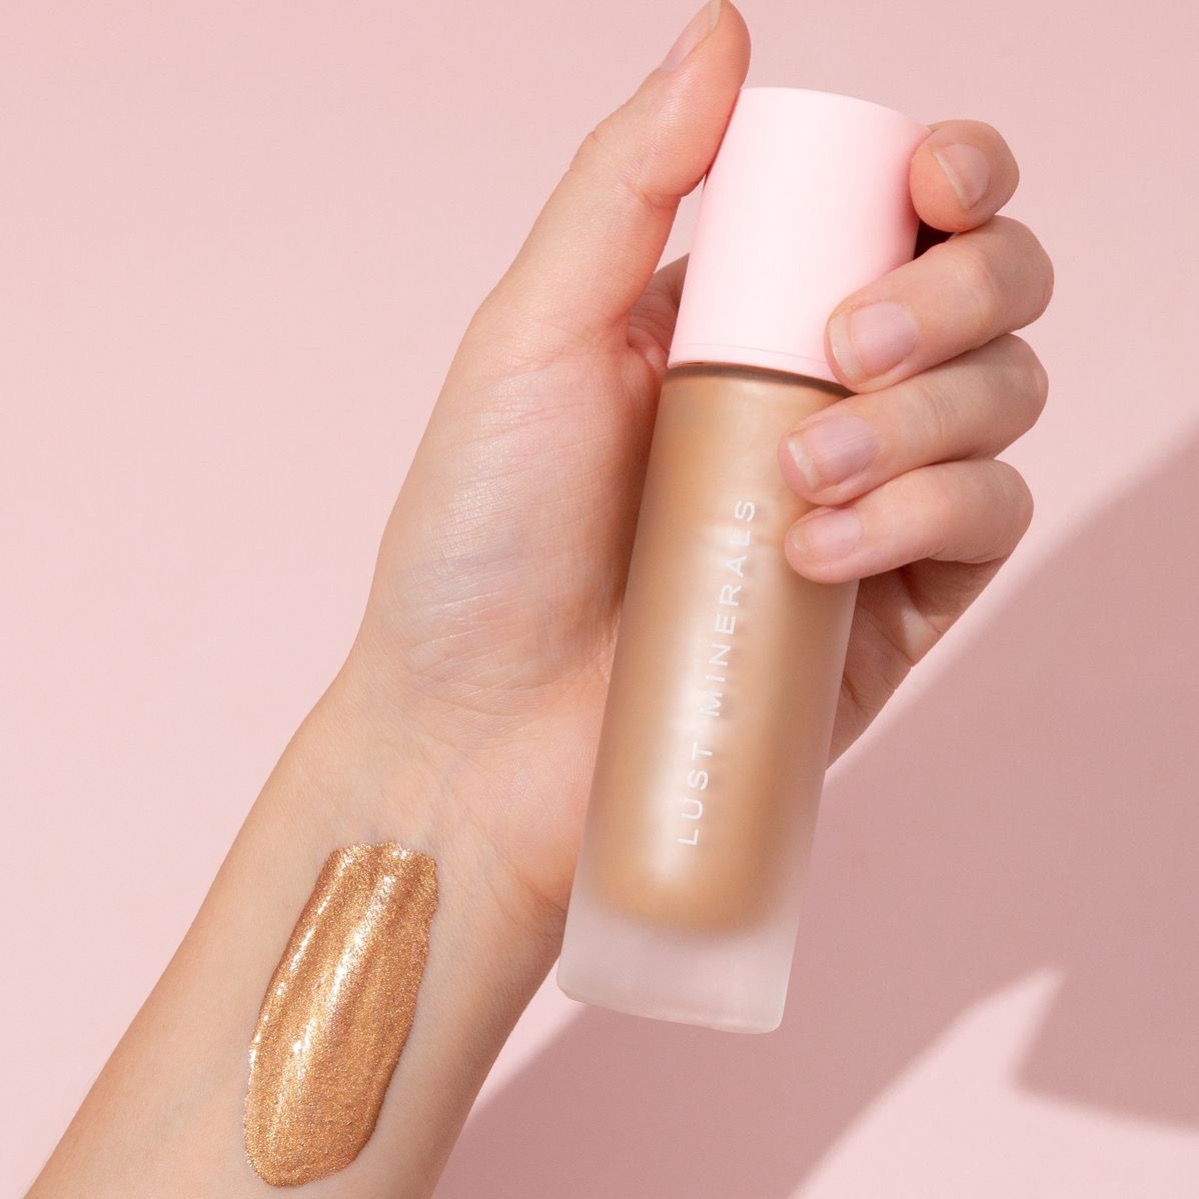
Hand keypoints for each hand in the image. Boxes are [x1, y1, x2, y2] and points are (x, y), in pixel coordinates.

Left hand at [345, 0, 1052, 936]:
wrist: (477, 732)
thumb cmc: (480, 541)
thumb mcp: (530, 337)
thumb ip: (625, 185)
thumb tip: (724, 33)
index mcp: (739, 320)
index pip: (896, 215)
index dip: (950, 177)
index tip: (931, 180)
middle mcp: (814, 399)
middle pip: (985, 297)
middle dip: (959, 292)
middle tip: (851, 342)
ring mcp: (861, 504)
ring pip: (1003, 405)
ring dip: (933, 415)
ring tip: (801, 468)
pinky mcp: (886, 609)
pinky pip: (983, 526)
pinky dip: (931, 513)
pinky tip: (823, 546)